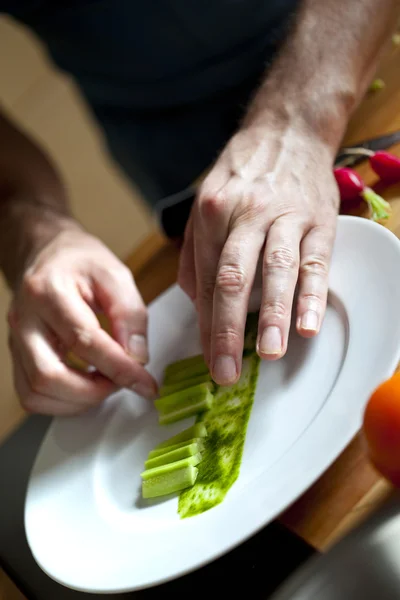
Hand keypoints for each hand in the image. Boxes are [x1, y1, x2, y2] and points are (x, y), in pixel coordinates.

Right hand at [8, 226, 156, 415]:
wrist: (49, 253)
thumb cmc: (81, 262)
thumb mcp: (116, 275)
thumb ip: (131, 314)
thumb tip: (137, 358)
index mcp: (49, 291)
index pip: (85, 341)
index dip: (119, 368)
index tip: (145, 383)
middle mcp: (25, 319)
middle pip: (49, 376)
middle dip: (93, 392)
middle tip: (122, 382)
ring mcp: (16, 340)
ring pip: (36, 392)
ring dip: (78, 401)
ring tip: (105, 383)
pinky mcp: (17, 355)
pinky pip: (31, 394)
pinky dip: (61, 401)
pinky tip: (85, 386)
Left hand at [178, 125, 338, 384]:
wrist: (287, 133)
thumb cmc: (242, 176)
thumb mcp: (204, 204)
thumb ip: (195, 254)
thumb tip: (196, 302)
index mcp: (212, 214)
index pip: (205, 279)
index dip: (206, 324)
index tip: (208, 359)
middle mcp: (246, 215)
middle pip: (233, 278)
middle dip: (228, 329)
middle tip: (227, 371)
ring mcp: (285, 217)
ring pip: (276, 271)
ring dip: (273, 316)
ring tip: (270, 354)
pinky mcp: (318, 220)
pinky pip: (314, 261)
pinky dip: (312, 294)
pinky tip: (309, 324)